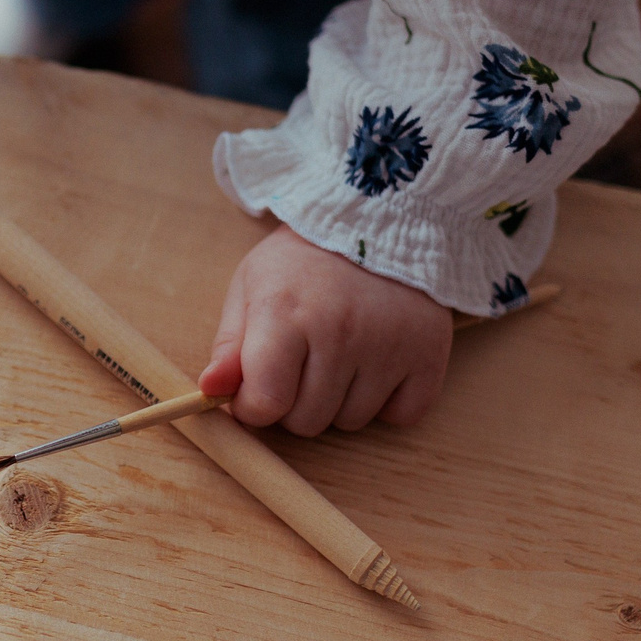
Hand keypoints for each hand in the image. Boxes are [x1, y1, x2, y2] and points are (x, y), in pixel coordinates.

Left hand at [196, 224, 452, 434]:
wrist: (380, 219)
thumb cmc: (304, 259)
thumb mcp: (252, 286)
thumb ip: (230, 344)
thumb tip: (210, 391)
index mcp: (286, 315)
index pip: (265, 403)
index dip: (254, 407)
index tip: (257, 390)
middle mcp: (340, 333)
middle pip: (306, 422)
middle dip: (296, 402)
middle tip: (304, 361)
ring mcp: (390, 347)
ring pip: (351, 421)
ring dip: (340, 400)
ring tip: (342, 351)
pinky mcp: (429, 355)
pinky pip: (401, 416)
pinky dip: (388, 402)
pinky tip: (378, 363)